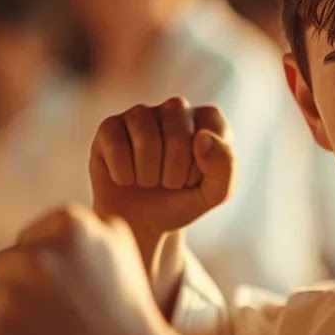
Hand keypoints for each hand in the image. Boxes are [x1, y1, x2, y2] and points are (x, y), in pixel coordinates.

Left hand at [0, 204, 172, 334]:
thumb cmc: (127, 310)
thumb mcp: (120, 249)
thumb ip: (84, 225)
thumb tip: (45, 225)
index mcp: (68, 225)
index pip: (28, 239)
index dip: (49, 267)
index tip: (74, 289)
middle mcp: (35, 255)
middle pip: (3, 265)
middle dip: (23, 288)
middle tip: (60, 315)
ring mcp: (12, 295)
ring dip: (8, 316)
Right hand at [90, 98, 234, 266]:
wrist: (140, 224)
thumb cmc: (180, 201)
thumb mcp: (214, 193)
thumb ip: (224, 166)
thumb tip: (202, 138)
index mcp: (206, 119)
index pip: (212, 129)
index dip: (203, 166)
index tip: (196, 179)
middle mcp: (175, 110)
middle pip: (178, 135)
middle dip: (174, 173)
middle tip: (168, 184)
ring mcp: (141, 114)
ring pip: (146, 139)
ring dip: (148, 175)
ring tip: (148, 181)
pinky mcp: (110, 126)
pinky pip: (116, 145)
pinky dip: (123, 173)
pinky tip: (125, 178)